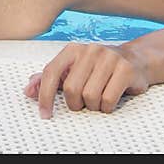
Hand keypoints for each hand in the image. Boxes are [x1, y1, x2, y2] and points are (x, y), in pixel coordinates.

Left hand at [24, 42, 148, 117]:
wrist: (135, 59)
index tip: (44, 113)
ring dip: (93, 106)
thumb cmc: (99, 68)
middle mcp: (90, 50)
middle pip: (71, 89)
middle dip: (75, 103)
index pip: (51, 72)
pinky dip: (107, 107)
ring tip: (98, 98)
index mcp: (73, 50)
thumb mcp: (72, 69)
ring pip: (90, 96)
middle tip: (82, 103)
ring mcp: (109, 58)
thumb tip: (28, 90)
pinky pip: (108, 99)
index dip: (44, 95)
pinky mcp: (126, 69)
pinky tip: (110, 100)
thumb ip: (49, 79)